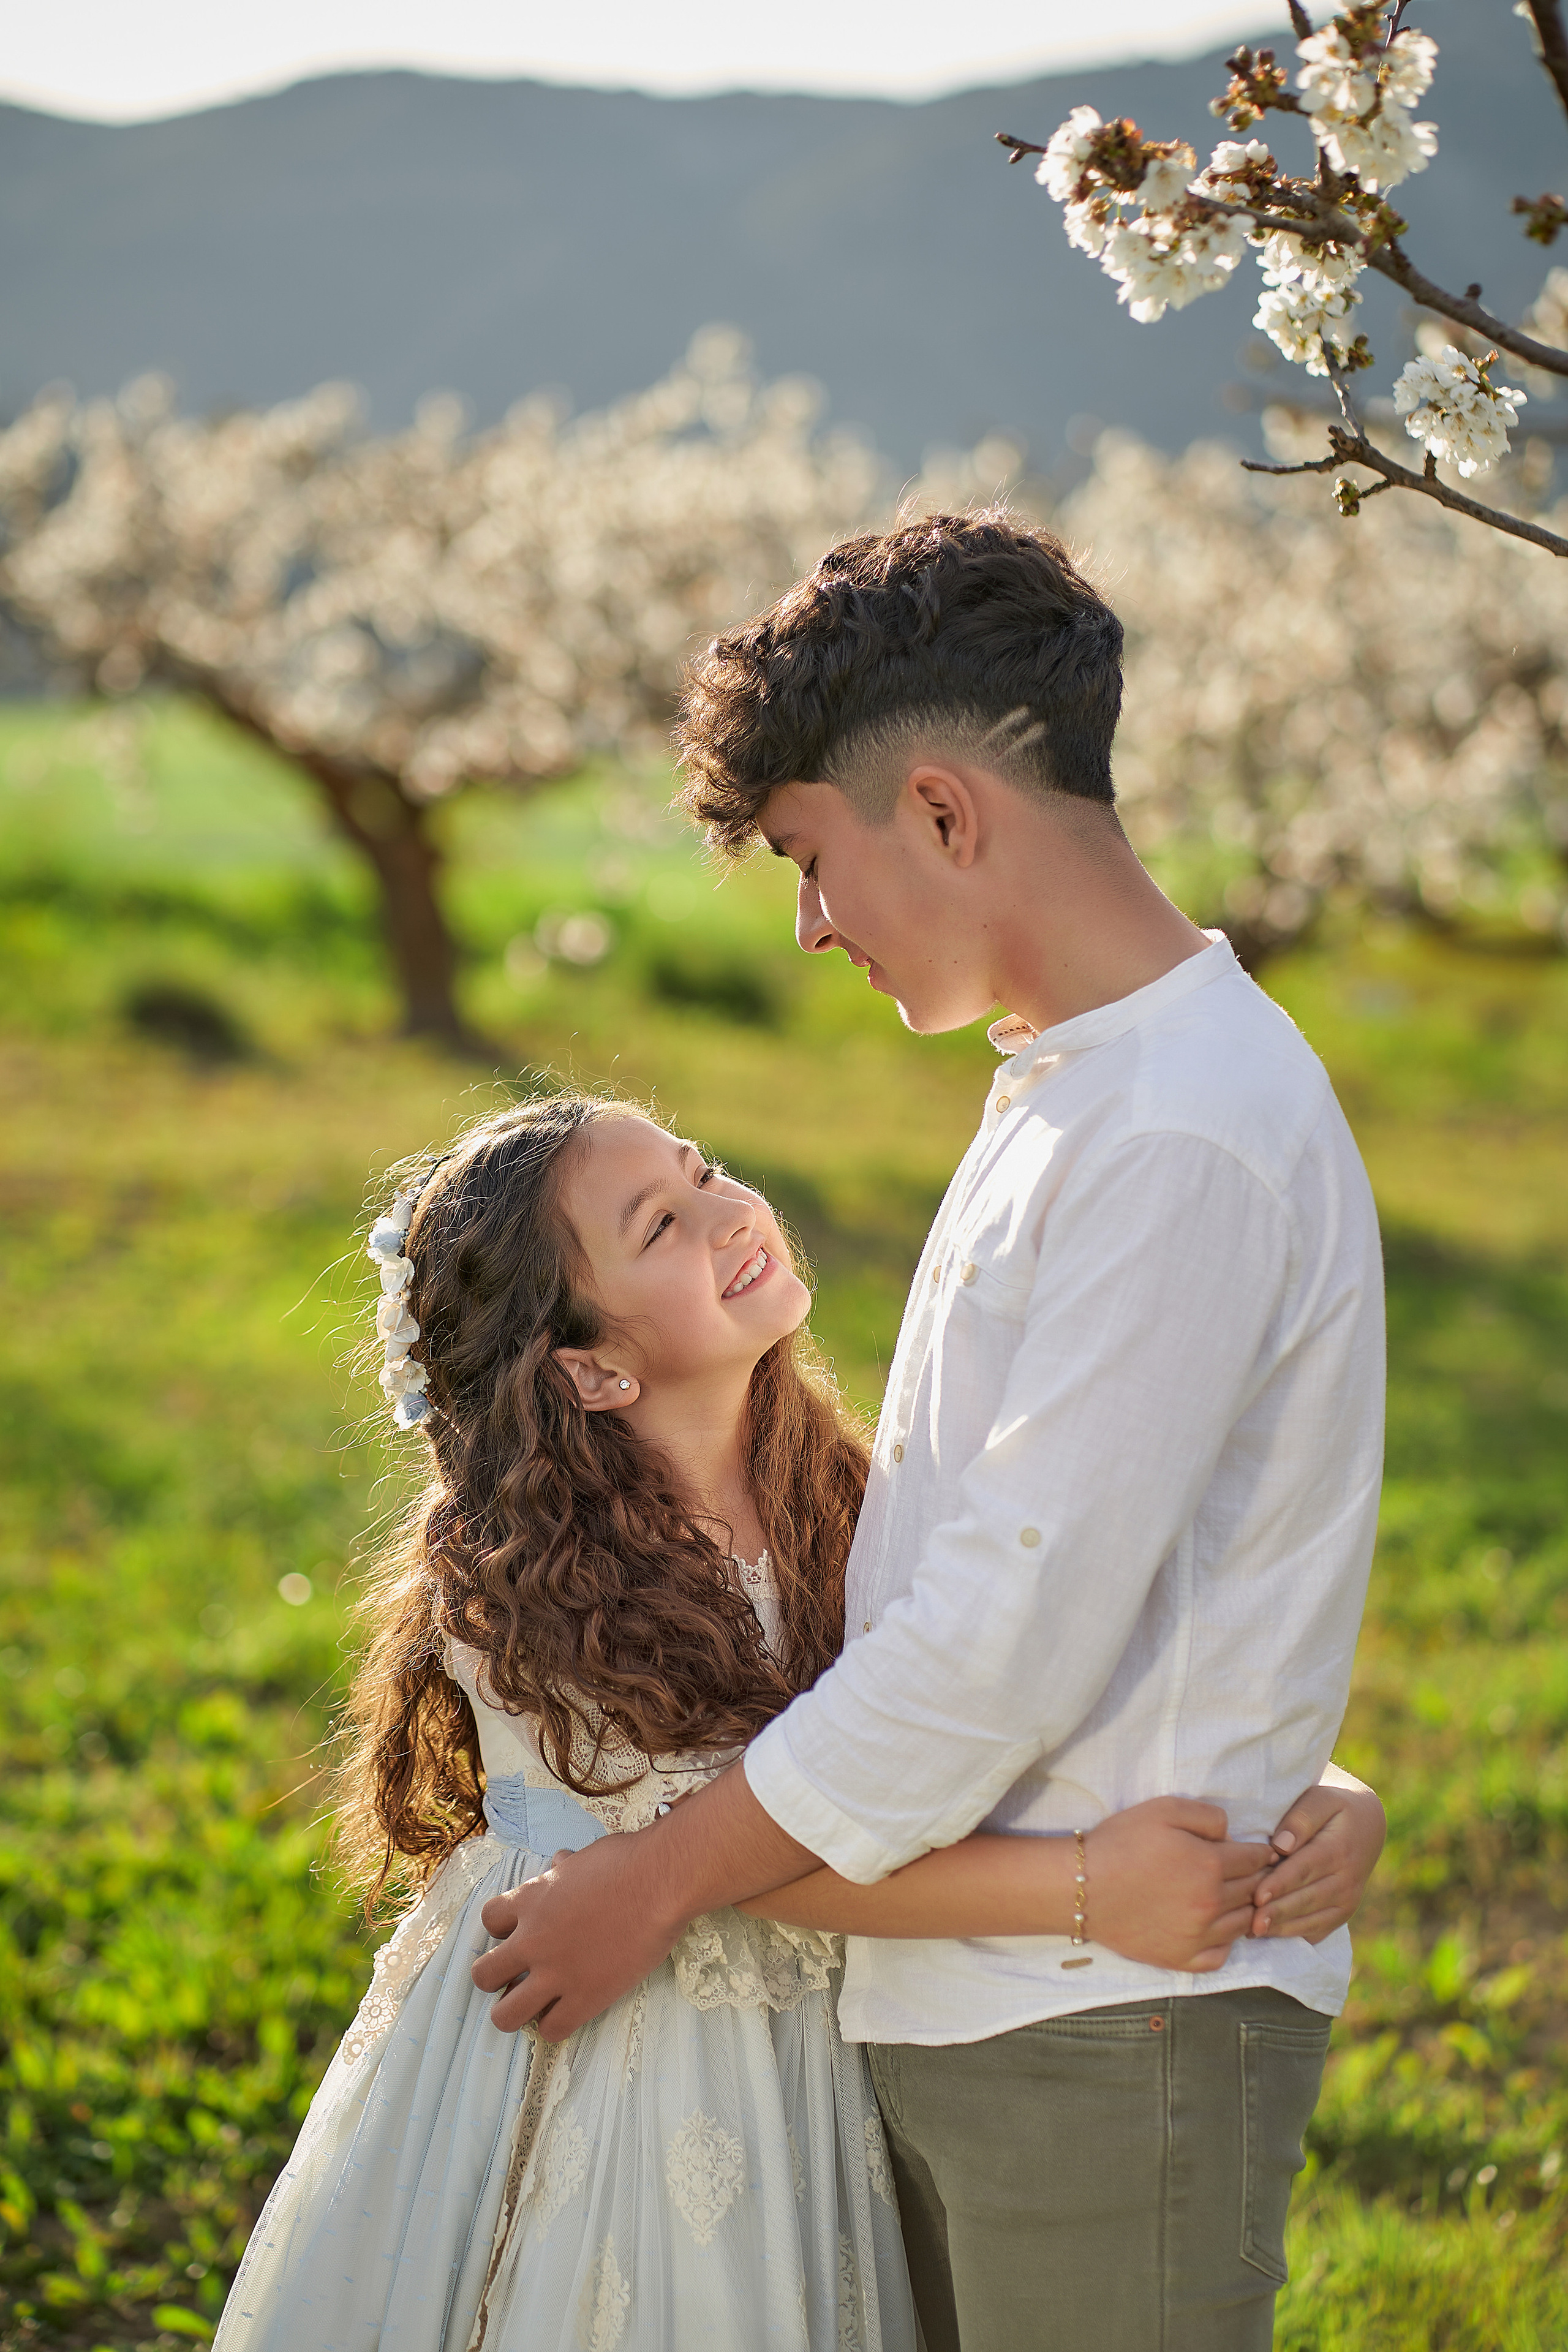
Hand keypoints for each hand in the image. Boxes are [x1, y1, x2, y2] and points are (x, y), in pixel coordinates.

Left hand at [471, 1833, 680, 2038]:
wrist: (658, 1883)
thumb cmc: (625, 1861)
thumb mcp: (582, 1859)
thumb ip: (562, 1869)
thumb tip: (560, 1862)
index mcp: (530, 1900)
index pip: (488, 1920)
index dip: (502, 1929)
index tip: (519, 1931)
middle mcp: (532, 1941)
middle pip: (483, 1975)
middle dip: (495, 1977)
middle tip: (518, 1974)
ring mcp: (556, 1974)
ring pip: (505, 2016)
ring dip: (514, 2011)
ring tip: (532, 2004)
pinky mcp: (585, 1998)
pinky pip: (552, 2030)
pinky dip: (555, 2024)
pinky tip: (567, 2011)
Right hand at [1086, 1797, 1269, 1972]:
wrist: (1083, 1887)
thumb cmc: (1121, 1843)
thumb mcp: (1163, 1809)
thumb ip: (1206, 1816)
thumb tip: (1230, 1833)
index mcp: (1211, 1865)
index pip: (1255, 1859)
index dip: (1261, 1852)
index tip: (1263, 1851)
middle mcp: (1212, 1904)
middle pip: (1253, 1891)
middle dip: (1257, 1878)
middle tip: (1255, 1873)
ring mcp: (1198, 1936)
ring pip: (1244, 1924)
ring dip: (1247, 1908)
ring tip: (1239, 1898)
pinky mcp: (1182, 1958)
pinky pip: (1221, 1955)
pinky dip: (1226, 1942)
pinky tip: (1217, 1928)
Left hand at [1252, 1772, 1386, 1942]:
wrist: (1367, 1824)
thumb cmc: (1334, 1807)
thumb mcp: (1321, 1799)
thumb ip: (1301, 1818)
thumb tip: (1281, 1844)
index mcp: (1339, 1849)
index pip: (1304, 1870)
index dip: (1280, 1884)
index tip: (1258, 1896)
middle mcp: (1347, 1880)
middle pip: (1306, 1899)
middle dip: (1277, 1912)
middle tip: (1251, 1923)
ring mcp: (1347, 1901)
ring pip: (1312, 1919)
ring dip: (1283, 1928)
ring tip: (1254, 1932)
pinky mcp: (1342, 1913)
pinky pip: (1318, 1930)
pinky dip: (1294, 1935)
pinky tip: (1269, 1936)